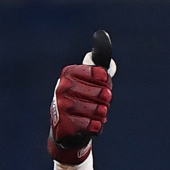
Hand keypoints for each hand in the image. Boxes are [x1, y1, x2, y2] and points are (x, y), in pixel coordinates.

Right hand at [48, 30, 113, 165]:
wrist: (67, 131)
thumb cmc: (82, 103)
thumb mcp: (89, 82)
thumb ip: (99, 66)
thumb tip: (102, 37)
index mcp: (69, 72)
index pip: (100, 74)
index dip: (106, 83)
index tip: (104, 86)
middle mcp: (63, 86)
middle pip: (102, 93)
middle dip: (106, 101)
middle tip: (101, 104)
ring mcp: (63, 106)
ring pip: (99, 110)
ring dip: (101, 115)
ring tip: (95, 115)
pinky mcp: (66, 124)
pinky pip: (93, 125)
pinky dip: (97, 127)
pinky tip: (91, 126)